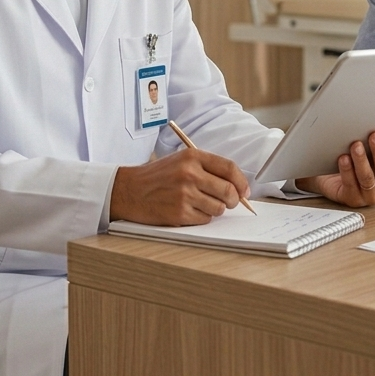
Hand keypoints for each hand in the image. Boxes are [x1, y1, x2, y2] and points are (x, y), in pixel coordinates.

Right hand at [109, 149, 248, 225]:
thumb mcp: (181, 161)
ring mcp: (185, 194)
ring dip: (216, 209)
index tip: (245, 191)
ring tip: (202, 204)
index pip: (229, 168)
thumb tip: (237, 186)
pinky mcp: (179, 213)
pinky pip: (205, 219)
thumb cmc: (157, 176)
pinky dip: (203, 217)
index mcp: (193, 157)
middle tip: (231, 202)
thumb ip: (207, 168)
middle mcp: (190, 174)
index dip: (242, 182)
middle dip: (234, 200)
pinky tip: (190, 211)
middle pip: (229, 191)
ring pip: (219, 208)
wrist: (129, 190)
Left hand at [295, 127, 374, 206]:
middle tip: (374, 135)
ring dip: (362, 160)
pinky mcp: (353, 200)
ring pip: (368, 178)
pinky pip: (351, 185)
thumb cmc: (358, 162)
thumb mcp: (371, 152)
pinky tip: (343, 158)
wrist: (334, 178)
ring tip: (356, 145)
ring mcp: (371, 196)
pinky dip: (347, 171)